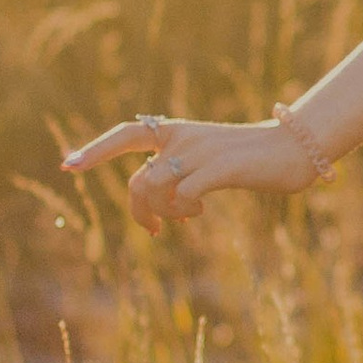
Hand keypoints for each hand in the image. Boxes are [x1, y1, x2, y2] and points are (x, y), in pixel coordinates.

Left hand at [61, 110, 319, 232]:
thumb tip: (154, 198)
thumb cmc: (252, 158)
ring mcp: (199, 152)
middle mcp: (182, 138)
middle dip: (137, 211)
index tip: (68, 166)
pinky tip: (202, 211)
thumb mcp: (210, 157)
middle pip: (137, 180)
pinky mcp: (218, 168)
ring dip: (165, 213)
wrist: (295, 147)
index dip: (96, 150)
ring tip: (188, 216)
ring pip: (154, 188)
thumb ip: (181, 167)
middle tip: (152, 231)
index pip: (126, 135)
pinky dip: (184, 210)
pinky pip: (182, 195)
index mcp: (177, 131)